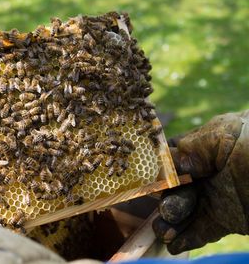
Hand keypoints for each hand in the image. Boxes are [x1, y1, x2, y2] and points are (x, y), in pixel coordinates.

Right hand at [152, 110, 248, 253]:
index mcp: (207, 145)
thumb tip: (167, 164)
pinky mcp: (227, 220)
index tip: (151, 181)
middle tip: (170, 210)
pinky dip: (184, 239)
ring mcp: (216, 197)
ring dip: (169, 222)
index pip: (172, 156)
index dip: (159, 168)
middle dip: (166, 199)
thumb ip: (194, 146)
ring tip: (165, 231)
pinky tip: (173, 243)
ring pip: (183, 211)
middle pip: (174, 187)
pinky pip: (200, 231)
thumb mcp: (227, 135)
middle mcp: (208, 172)